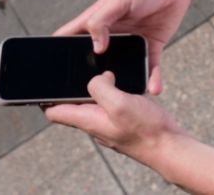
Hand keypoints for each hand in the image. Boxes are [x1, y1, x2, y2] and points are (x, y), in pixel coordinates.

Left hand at [45, 71, 186, 164]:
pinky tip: (124, 83)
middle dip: (73, 86)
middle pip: (73, 104)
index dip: (44, 97)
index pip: (54, 111)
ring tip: (103, 71)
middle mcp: (95, 123)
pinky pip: (111, 104)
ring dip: (96, 87)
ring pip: (94, 102)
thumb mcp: (119, 103)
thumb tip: (97, 78)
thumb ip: (101, 88)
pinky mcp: (123, 122)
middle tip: (77, 66)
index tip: (43, 81)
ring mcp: (109, 124)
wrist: (170, 148)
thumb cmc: (146, 130)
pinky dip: (113, 91)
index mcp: (87, 120)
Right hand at [54, 0, 192, 94]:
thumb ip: (101, 21)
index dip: (57, 51)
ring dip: (122, 84)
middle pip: (92, 60)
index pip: (70, 37)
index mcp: (96, 21)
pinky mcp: (151, 47)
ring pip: (122, 70)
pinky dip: (152, 79)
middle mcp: (110, 35)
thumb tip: (95, 48)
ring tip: (120, 100)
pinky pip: (150, 68)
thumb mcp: (118, 0)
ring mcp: (130, 43)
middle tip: (86, 97)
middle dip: (89, 77)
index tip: (49, 71)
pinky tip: (154, 90)